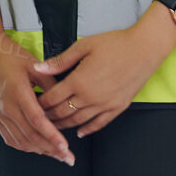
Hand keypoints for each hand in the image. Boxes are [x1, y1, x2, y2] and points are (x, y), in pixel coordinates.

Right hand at [0, 30, 71, 163]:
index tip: (66, 147)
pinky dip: (25, 147)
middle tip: (69, 158)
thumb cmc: (11, 56)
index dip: (52, 137)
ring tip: (57, 155)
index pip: (37, 121)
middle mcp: (6, 106)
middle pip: (30, 136)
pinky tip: (38, 148)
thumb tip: (66, 99)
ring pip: (21, 141)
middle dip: (51, 150)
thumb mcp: (35, 65)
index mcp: (18, 92)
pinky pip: (10, 139)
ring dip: (40, 151)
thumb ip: (51, 83)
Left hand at [31, 14, 175, 136]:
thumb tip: (39, 67)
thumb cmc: (115, 44)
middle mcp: (90, 98)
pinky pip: (99, 124)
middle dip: (48, 117)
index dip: (40, 103)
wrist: (144, 49)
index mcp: (79, 81)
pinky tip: (80, 132)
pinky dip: (87, 130)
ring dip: (63, 125)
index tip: (31, 103)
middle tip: (37, 118)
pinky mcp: (117, 108)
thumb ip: (60, 60)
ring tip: (52, 126)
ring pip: (78, 122)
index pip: (52, 98)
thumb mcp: (84, 46)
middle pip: (62, 113)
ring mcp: (104, 105)